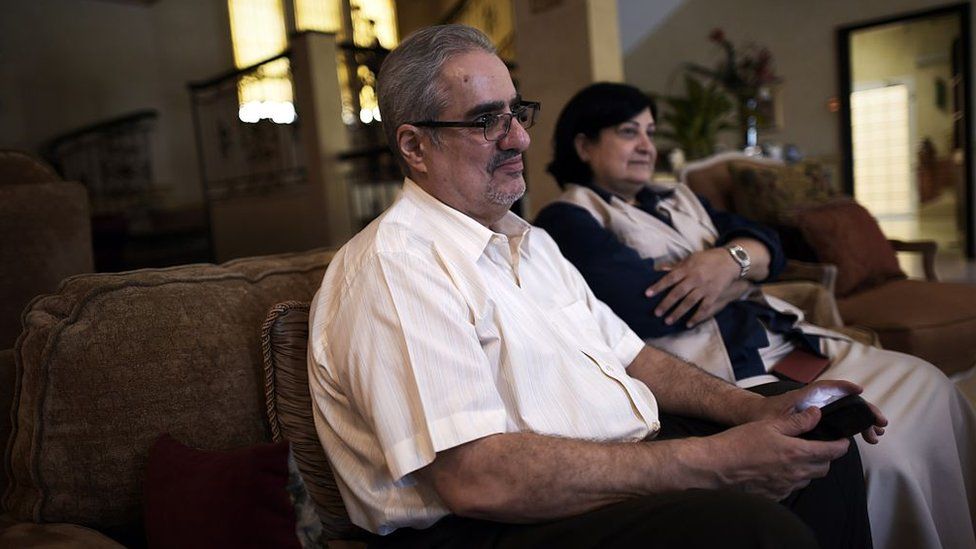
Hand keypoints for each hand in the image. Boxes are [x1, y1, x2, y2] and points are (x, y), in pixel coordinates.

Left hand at [645, 248, 740, 326]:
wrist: (730, 261)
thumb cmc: (707, 259)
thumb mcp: (691, 258)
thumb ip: (676, 266)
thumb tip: (659, 270)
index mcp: (687, 268)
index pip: (670, 278)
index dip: (658, 286)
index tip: (648, 294)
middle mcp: (695, 278)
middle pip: (678, 292)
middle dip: (666, 303)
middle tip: (656, 313)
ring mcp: (705, 287)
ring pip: (689, 302)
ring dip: (678, 312)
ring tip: (668, 321)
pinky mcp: (714, 295)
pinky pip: (704, 308)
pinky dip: (696, 317)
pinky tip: (688, 324)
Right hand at [706, 408, 850, 500]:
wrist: (717, 466)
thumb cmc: (739, 443)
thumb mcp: (769, 424)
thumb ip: (796, 421)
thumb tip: (816, 414)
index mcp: (798, 453)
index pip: (833, 451)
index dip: (841, 445)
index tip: (842, 440)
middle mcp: (796, 473)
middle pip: (824, 468)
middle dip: (826, 457)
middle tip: (817, 446)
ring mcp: (786, 487)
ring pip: (809, 479)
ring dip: (809, 468)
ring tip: (795, 457)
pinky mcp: (775, 495)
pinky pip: (792, 488)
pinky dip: (792, 478)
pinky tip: (778, 469)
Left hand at [748, 380, 887, 443]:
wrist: (752, 421)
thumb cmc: (763, 417)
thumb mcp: (777, 418)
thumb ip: (795, 416)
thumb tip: (817, 412)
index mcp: (804, 397)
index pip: (827, 387)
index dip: (843, 387)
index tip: (859, 390)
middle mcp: (814, 403)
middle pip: (844, 402)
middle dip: (863, 411)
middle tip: (880, 423)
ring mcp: (817, 413)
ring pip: (845, 414)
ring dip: (861, 422)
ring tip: (875, 434)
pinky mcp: (818, 423)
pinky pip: (840, 423)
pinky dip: (853, 429)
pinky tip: (863, 438)